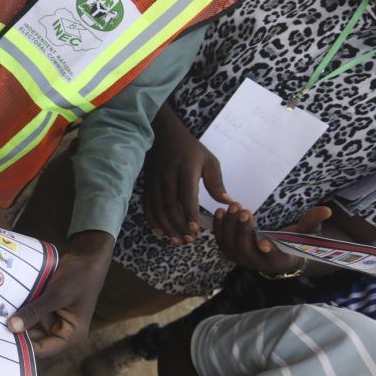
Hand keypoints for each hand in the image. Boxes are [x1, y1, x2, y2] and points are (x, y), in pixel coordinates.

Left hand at [7, 231, 112, 357]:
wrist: (87, 254)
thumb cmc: (80, 276)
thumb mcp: (57, 294)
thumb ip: (35, 311)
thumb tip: (11, 327)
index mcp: (71, 335)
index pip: (42, 349)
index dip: (21, 347)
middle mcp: (61, 330)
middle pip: (33, 337)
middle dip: (15, 331)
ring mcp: (53, 317)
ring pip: (29, 323)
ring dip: (15, 318)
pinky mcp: (46, 306)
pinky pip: (29, 310)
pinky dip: (19, 306)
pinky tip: (0, 304)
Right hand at [143, 106, 231, 244]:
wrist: (163, 134)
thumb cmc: (190, 149)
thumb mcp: (209, 160)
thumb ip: (216, 182)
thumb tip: (228, 202)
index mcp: (185, 171)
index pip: (186, 196)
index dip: (189, 214)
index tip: (196, 230)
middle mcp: (167, 178)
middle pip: (171, 207)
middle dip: (179, 226)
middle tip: (189, 241)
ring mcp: (155, 183)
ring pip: (159, 209)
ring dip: (167, 227)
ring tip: (177, 241)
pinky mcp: (147, 185)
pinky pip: (148, 206)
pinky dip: (153, 221)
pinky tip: (160, 232)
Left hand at [213, 203, 331, 273]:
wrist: (277, 252)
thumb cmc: (295, 242)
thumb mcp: (307, 234)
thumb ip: (312, 222)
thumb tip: (326, 210)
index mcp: (278, 261)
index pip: (272, 258)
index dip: (269, 252)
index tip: (265, 242)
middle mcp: (257, 263)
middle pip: (246, 248)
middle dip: (244, 230)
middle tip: (244, 210)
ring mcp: (241, 258)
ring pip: (230, 244)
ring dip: (230, 225)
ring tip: (234, 206)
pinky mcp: (230, 251)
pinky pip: (221, 240)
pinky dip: (219, 227)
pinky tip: (220, 211)